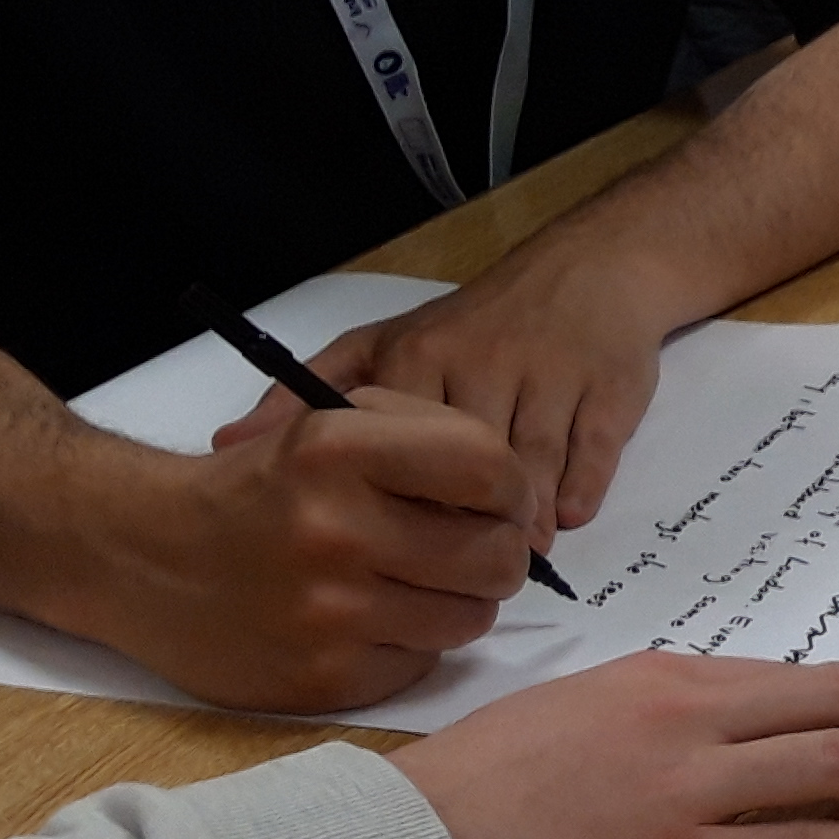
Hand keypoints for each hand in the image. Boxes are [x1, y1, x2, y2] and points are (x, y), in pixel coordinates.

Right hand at [87, 392, 538, 712]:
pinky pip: (422, 663)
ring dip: (456, 601)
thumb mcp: (329, 422)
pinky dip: (409, 643)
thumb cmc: (258, 485)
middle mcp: (333, 531)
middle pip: (498, 557)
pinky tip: (366, 619)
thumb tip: (516, 496)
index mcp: (337, 450)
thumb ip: (427, 438)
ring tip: (410, 582)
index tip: (495, 499)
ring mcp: (328, 613)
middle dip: (494, 551)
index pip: (492, 470)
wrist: (140, 554)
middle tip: (461, 547)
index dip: (510, 488)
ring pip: (472, 618)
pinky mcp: (321, 678)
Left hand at [257, 253, 674, 534]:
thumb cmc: (475, 324)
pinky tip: (563, 517)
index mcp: (419, 355)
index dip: (395, 504)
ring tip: (510, 556)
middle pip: (465, 467)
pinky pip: (592, 458)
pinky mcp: (611, 390)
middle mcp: (484, 360)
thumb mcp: (380, 345)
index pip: (398, 446)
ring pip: (532, 468)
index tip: (389, 542)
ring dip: (522, 521)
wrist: (591, 270)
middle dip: (461, 525)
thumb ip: (305, 395)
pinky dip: (578, 494)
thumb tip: (227, 447)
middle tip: (454, 568)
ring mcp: (553, 374)